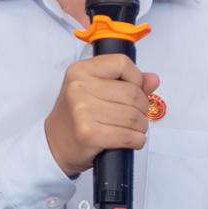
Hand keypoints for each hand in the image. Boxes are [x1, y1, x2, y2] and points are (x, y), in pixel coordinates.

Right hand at [43, 54, 160, 177]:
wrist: (54, 145)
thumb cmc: (75, 117)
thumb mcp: (94, 90)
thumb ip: (125, 81)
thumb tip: (153, 79)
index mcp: (80, 70)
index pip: (122, 63)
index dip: (136, 78)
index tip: (133, 89)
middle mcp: (79, 88)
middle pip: (132, 93)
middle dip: (141, 108)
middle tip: (134, 115)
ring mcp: (83, 111)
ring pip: (134, 117)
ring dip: (140, 127)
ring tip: (131, 129)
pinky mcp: (89, 134)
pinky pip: (129, 136)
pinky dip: (136, 140)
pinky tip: (129, 140)